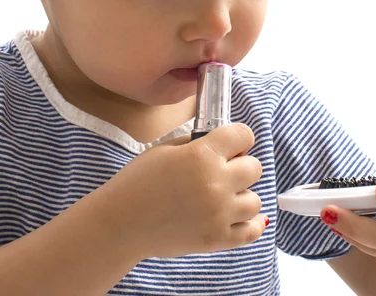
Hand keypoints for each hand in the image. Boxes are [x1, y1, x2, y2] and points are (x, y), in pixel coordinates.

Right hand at [114, 123, 266, 258]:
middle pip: (254, 167)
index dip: (239, 137)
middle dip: (241, 165)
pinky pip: (252, 230)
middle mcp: (216, 183)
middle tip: (223, 170)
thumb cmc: (139, 181)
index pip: (243, 135)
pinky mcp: (218, 239)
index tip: (232, 143)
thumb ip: (198, 143)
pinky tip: (238, 215)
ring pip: (254, 199)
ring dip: (241, 195)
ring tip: (222, 196)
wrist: (121, 222)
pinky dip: (250, 222)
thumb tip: (224, 143)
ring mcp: (219, 214)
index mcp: (202, 156)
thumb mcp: (166, 148)